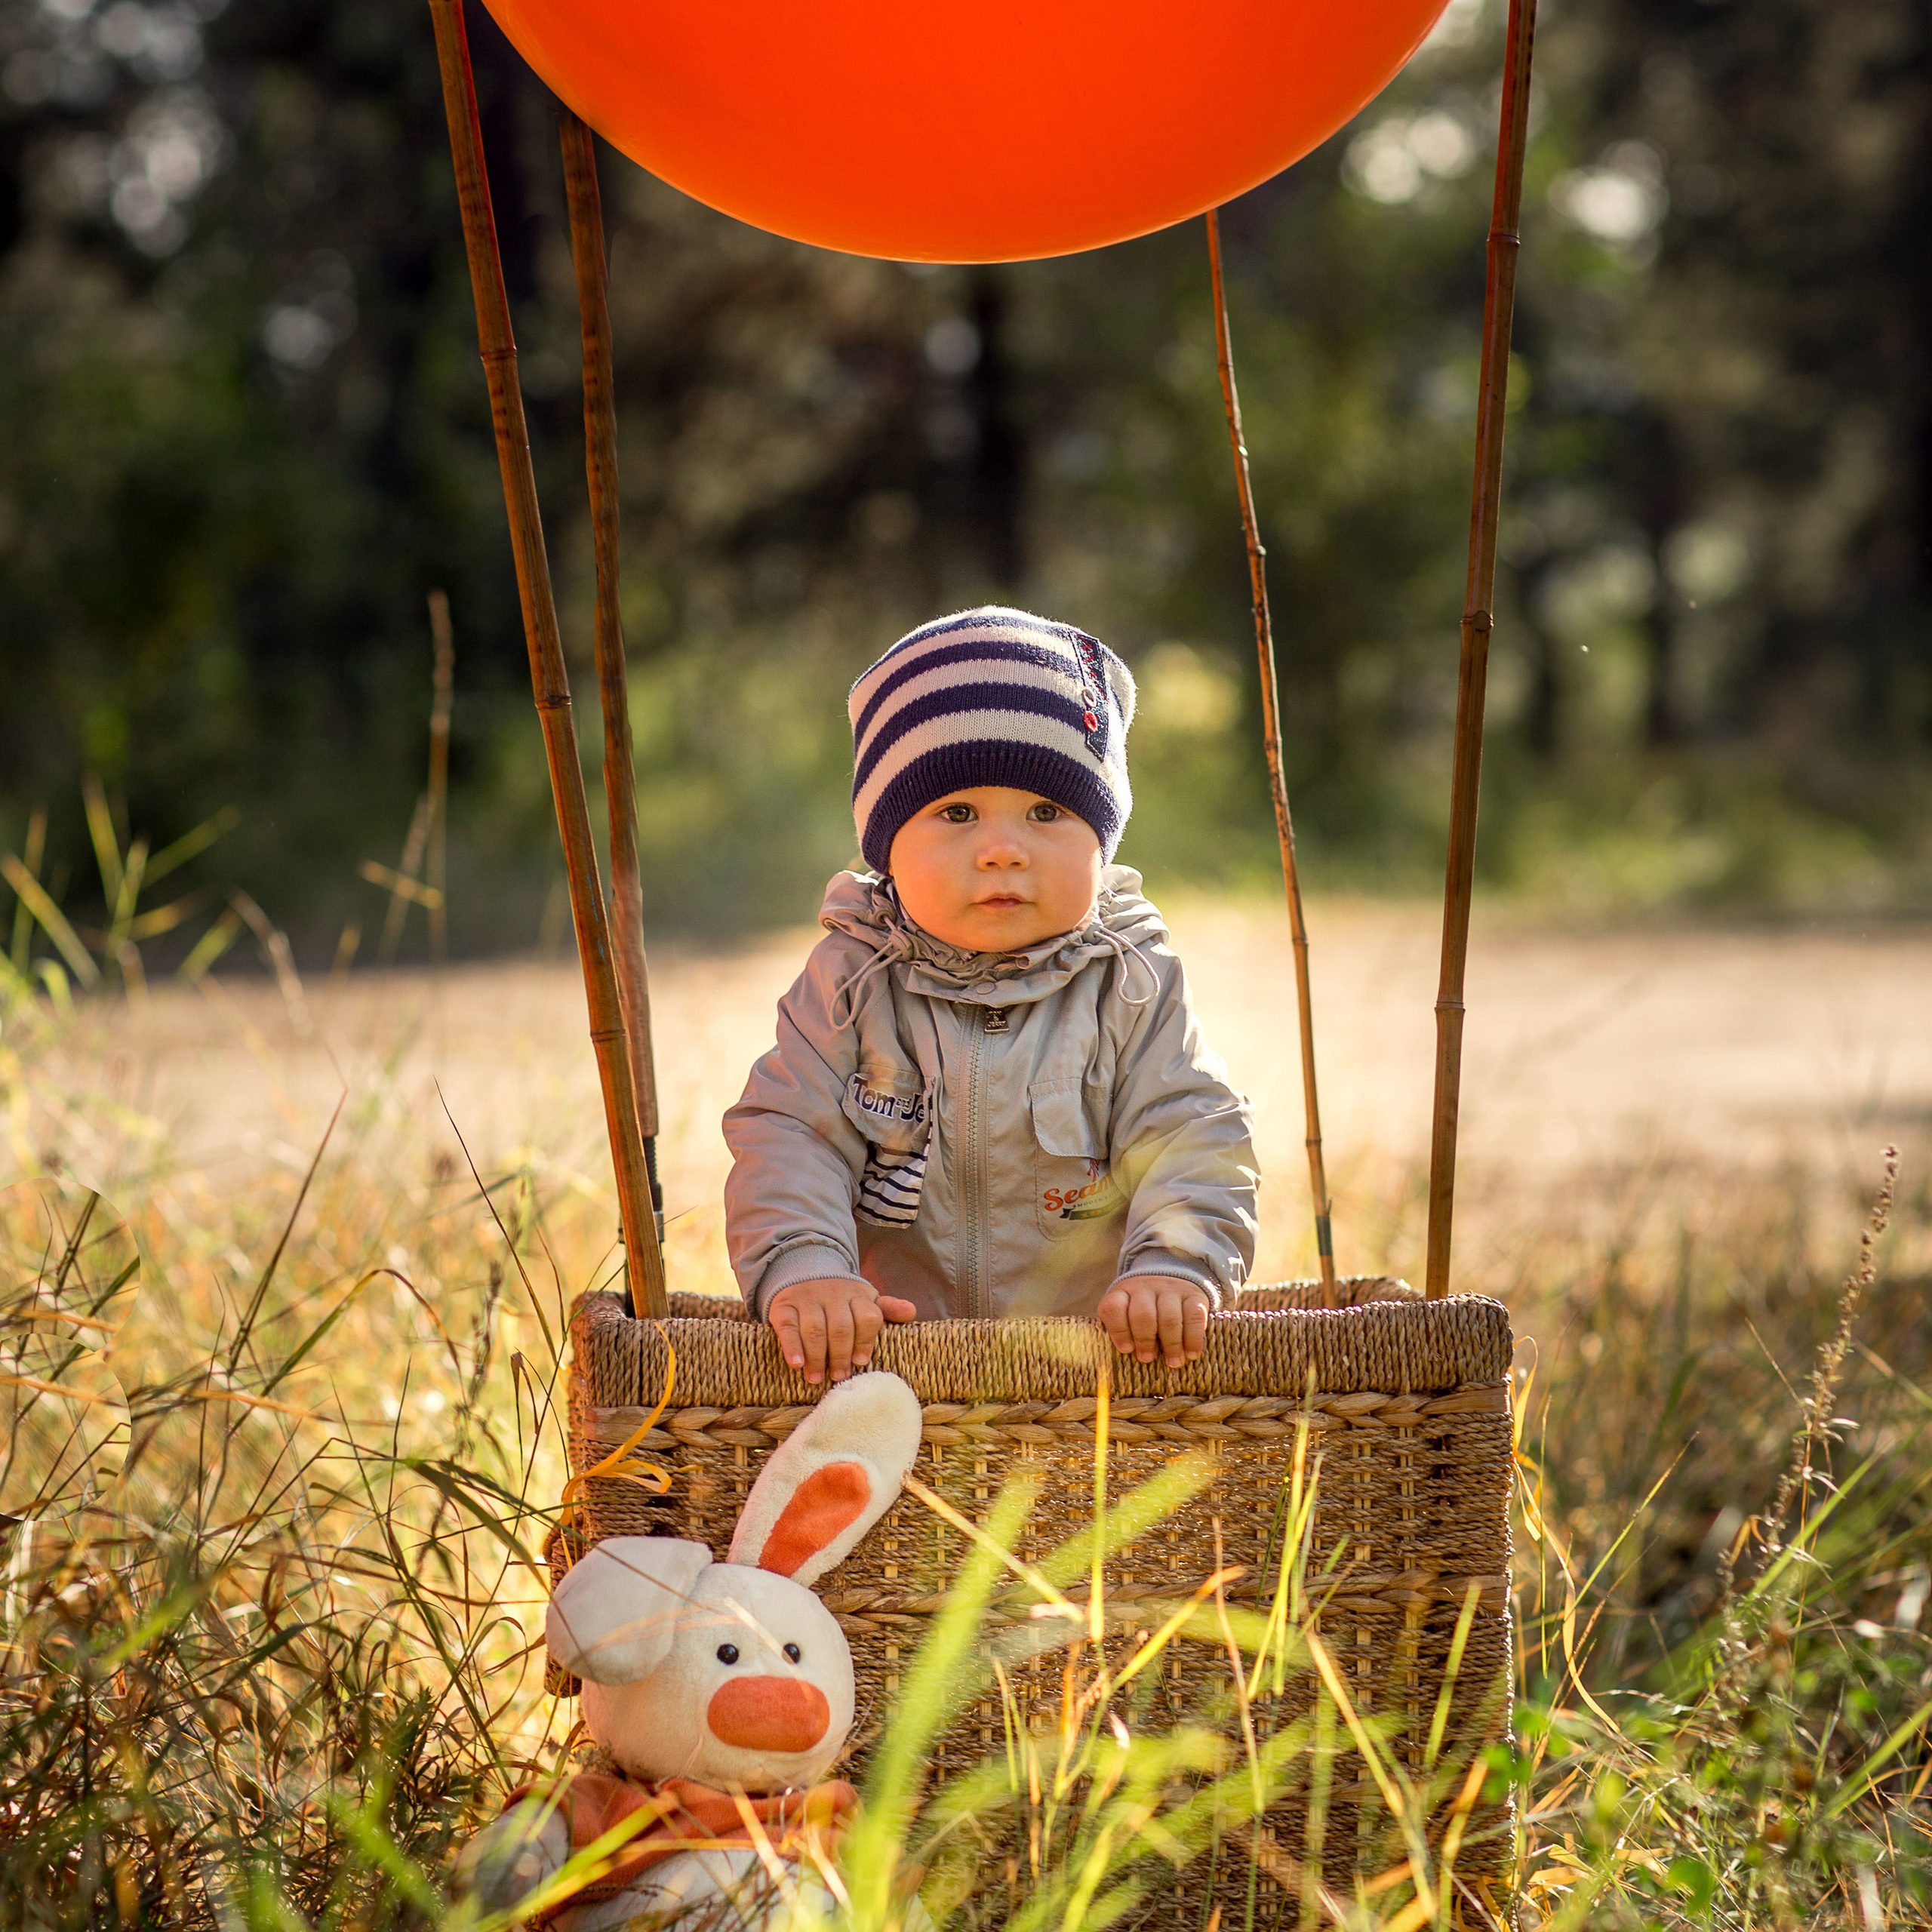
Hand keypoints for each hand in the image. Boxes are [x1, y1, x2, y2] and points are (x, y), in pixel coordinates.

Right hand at [767, 1277, 915, 1384]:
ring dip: (817, 1357)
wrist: (804, 1274)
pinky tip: (796, 1364)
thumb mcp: (865, 1300)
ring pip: (814, 1329)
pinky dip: (792, 1346)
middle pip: (840, 1327)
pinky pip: (787, 1326)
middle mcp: (832, 1294)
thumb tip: (911, 1312)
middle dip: (841, 1355)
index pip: (867, 1316)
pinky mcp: (783, 1306)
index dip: (865, 1341)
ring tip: (817, 1378)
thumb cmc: (840, 1299)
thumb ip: (887, 1309)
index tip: (861, 1362)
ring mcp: (806, 1298)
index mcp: (857, 1295)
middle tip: (839, 1377)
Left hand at [1096, 1274, 1210, 1369]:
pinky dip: (1193, 1339)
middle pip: (1143, 1314)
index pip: (1114, 1307)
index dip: (1119, 1331)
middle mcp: (1146, 1288)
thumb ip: (1122, 1329)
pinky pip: (1194, 1316)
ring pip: (1170, 1318)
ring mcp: (1171, 1290)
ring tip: (1173, 1362)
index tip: (1126, 1350)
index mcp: (1123, 1292)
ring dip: (1171, 1344)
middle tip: (1147, 1358)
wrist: (1173, 1274)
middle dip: (1145, 1340)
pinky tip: (1191, 1354)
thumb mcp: (1127, 1310)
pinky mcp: (1194, 1295)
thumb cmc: (1145, 1307)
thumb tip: (1125, 1357)